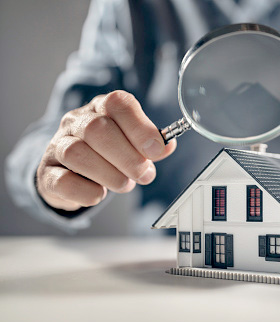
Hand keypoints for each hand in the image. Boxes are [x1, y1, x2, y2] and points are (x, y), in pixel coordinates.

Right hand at [37, 90, 175, 210]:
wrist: (71, 172)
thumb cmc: (108, 154)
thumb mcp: (132, 143)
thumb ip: (151, 144)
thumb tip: (167, 146)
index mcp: (102, 108)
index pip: (118, 104)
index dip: (140, 128)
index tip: (157, 151)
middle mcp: (76, 121)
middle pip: (97, 129)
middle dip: (128, 157)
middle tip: (144, 175)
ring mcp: (57, 145)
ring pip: (77, 153)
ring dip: (109, 174)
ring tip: (125, 184)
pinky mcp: (47, 173)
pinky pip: (62, 181)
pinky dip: (87, 191)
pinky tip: (100, 194)